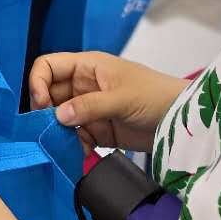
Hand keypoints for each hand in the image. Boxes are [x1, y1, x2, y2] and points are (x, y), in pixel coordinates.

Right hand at [29, 51, 186, 152]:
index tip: (41, 105)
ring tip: (68, 144)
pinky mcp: (98, 130)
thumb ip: (89, 106)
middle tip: (49, 129)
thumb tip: (58, 116)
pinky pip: (76, 136)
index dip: (38, 82)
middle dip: (46, 112)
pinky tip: (83, 152)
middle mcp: (84, 85)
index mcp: (87, 67)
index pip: (49, 66)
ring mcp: (90, 108)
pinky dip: (75, 145)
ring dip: (60, 132)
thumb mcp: (122, 97)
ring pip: (61, 118)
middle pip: (50, 94)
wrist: (182, 121)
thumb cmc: (155, 95)